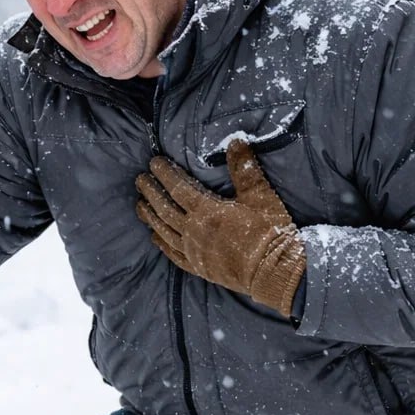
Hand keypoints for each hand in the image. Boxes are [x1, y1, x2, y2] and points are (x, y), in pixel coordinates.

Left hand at [135, 140, 305, 316]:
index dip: (164, 174)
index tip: (153, 163)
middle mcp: (194, 231)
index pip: (178, 188)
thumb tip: (236, 141)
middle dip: (151, 192)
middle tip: (140, 180)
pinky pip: (174, 254)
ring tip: (140, 205)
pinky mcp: (200, 268)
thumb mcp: (260, 196)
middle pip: (164, 209)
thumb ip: (245, 169)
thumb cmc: (269, 233)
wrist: (274, 273)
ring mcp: (194, 251)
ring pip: (164, 231)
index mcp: (207, 211)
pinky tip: (154, 238)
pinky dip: (162, 244)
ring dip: (150, 217)